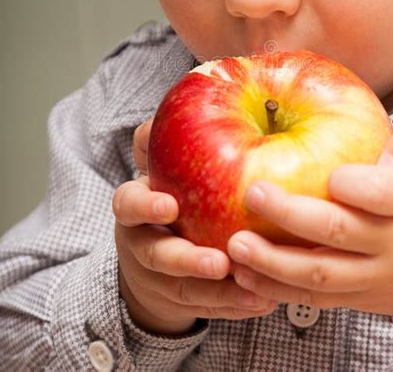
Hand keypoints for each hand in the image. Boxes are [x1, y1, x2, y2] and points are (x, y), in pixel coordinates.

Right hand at [113, 118, 277, 334]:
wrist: (154, 251)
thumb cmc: (168, 192)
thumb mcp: (161, 164)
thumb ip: (167, 135)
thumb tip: (191, 83)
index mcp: (135, 207)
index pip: (128, 203)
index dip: (145, 205)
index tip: (170, 205)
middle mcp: (143, 242)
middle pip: (156, 255)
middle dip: (185, 261)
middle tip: (219, 262)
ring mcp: (161, 278)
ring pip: (185, 290)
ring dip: (219, 292)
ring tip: (254, 289)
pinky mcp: (184, 301)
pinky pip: (209, 308)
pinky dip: (235, 307)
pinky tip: (265, 301)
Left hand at [226, 124, 392, 326]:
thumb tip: (382, 155)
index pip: (384, 194)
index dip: (355, 185)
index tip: (330, 175)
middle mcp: (391, 244)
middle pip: (338, 232)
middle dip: (290, 214)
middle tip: (253, 193)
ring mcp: (371, 276)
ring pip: (319, 274)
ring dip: (273, 262)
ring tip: (237, 245)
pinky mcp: (354, 297)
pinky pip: (313, 300)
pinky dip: (277, 290)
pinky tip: (246, 276)